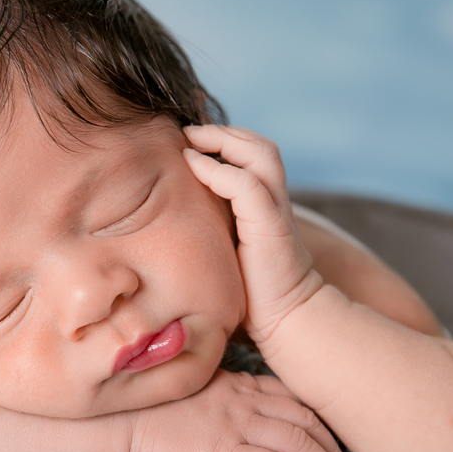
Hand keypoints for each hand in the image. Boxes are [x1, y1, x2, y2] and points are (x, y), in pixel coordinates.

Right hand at [128, 369, 347, 451]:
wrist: (118, 424)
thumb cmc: (147, 412)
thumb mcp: (193, 390)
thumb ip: (223, 397)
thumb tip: (243, 417)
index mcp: (236, 383)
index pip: (292, 396)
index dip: (319, 420)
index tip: (329, 440)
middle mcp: (242, 400)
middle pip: (305, 418)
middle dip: (331, 446)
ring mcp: (235, 426)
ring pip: (299, 443)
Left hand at [182, 124, 322, 346]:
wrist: (285, 321)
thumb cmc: (251, 294)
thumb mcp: (227, 250)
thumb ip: (213, 228)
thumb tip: (167, 221)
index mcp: (265, 204)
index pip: (251, 154)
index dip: (224, 139)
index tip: (189, 138)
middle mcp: (275, 200)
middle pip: (259, 145)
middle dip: (223, 132)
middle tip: (188, 131)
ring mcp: (276, 211)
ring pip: (259, 153)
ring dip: (223, 140)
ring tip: (191, 139)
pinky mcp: (270, 226)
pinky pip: (245, 185)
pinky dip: (218, 170)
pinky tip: (192, 165)